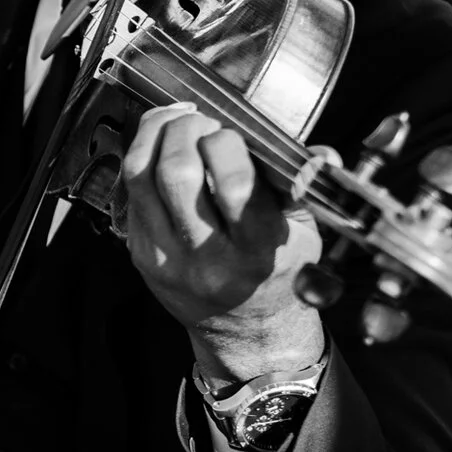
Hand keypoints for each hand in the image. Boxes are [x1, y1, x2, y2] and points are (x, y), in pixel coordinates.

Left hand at [120, 102, 325, 381]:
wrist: (245, 330)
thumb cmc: (278, 273)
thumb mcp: (305, 235)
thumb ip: (305, 189)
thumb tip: (322, 154)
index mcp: (257, 251)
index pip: (234, 185)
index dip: (226, 143)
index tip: (230, 134)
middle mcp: (208, 257)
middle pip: (178, 173)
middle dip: (186, 130)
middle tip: (200, 121)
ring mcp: (167, 258)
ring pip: (141, 177)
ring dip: (154, 134)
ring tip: (176, 122)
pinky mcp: (140, 254)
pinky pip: (129, 193)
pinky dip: (141, 159)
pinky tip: (159, 148)